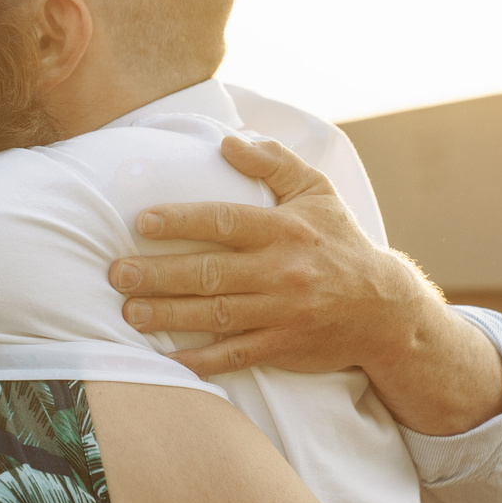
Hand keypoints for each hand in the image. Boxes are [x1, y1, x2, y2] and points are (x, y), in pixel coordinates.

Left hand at [110, 135, 415, 375]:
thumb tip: (227, 141)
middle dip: (160, 274)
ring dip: (169, 315)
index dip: (182, 221)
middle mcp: (282, 272)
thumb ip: (273, 162)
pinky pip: (235, 356)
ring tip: (129, 312)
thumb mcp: (317, 192)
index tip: (142, 221)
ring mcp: (282, 314)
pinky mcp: (281, 347)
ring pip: (216, 315)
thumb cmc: (339, 242)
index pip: (226, 222)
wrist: (384, 309)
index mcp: (286, 230)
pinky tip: (167, 358)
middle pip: (212, 273)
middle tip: (117, 273)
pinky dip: (200, 361)